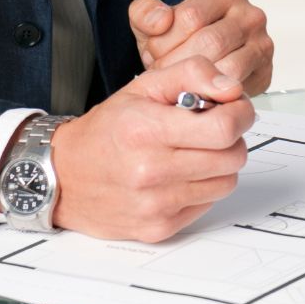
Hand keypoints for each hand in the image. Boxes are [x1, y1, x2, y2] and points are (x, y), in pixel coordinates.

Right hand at [49, 58, 254, 241]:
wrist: (64, 176)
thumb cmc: (107, 129)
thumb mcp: (145, 85)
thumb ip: (194, 74)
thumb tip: (233, 89)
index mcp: (147, 129)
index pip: (224, 127)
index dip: (240, 114)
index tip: (235, 109)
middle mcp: (150, 171)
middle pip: (233, 157)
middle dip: (231, 139)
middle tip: (212, 130)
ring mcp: (155, 204)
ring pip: (226, 183)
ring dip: (219, 165)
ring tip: (192, 153)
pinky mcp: (158, 228)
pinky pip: (207, 204)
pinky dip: (201, 188)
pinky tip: (178, 176)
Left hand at [130, 0, 272, 95]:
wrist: (199, 63)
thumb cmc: (179, 41)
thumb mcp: (153, 22)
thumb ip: (145, 13)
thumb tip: (161, 21)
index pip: (192, 16)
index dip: (166, 40)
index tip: (156, 52)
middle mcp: (250, 15)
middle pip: (210, 42)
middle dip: (179, 63)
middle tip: (164, 74)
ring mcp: (262, 44)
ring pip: (226, 68)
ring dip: (196, 82)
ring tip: (179, 83)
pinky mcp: (265, 72)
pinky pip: (237, 88)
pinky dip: (212, 95)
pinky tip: (197, 93)